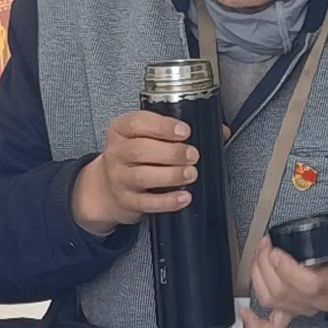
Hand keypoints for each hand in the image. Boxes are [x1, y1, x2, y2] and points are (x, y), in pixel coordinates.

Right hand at [72, 111, 202, 231]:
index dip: (162, 126)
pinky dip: (168, 201)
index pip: (136, 123)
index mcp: (121, 130)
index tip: (185, 131)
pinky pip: (147, 203)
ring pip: (143, 176)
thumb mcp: (146, 137)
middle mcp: (117, 153)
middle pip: (140, 150)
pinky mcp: (127, 201)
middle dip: (171, 152)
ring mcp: (120, 179)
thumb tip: (220, 131)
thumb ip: (177, 131)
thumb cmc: (135, 156)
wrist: (107, 188)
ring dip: (171, 175)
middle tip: (193, 155)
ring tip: (191, 174)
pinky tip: (185, 197)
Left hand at [242, 215, 327, 327]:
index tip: (276, 251)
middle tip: (265, 245)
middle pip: (282, 291)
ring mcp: (302, 309)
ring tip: (259, 256)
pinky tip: (245, 311)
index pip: (308, 285)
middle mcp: (317, 302)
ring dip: (258, 277)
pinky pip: (273, 326)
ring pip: (271, 301)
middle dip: (266, 264)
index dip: (286, 270)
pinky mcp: (293, 312)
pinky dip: (256, 321)